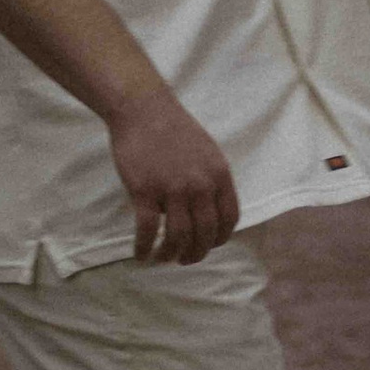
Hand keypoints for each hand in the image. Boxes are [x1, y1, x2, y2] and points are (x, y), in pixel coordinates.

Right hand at [108, 83, 240, 265]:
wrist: (144, 110)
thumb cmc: (174, 129)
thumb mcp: (207, 152)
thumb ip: (211, 180)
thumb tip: (209, 210)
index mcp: (219, 176)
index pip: (229, 219)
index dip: (220, 239)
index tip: (209, 245)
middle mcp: (200, 185)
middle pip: (205, 234)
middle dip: (196, 253)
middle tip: (185, 259)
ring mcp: (173, 189)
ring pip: (178, 237)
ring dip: (170, 255)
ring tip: (163, 259)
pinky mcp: (145, 191)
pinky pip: (147, 231)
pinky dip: (144, 248)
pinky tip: (140, 255)